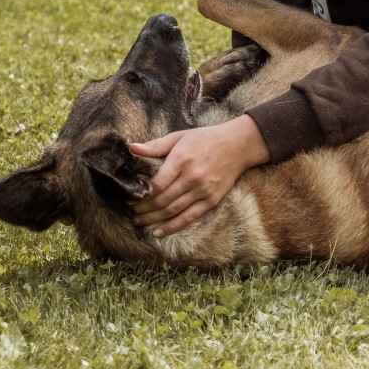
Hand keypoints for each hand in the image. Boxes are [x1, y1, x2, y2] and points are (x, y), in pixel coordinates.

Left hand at [128, 115, 269, 236]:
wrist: (238, 145)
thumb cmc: (205, 139)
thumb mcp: (180, 136)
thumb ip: (156, 145)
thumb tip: (131, 148)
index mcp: (182, 159)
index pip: (156, 184)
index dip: (140, 194)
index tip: (129, 197)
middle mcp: (192, 177)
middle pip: (162, 199)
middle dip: (142, 208)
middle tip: (130, 210)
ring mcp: (203, 190)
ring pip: (172, 210)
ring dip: (152, 218)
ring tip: (139, 221)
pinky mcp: (212, 200)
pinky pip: (189, 217)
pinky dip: (173, 227)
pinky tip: (159, 232)